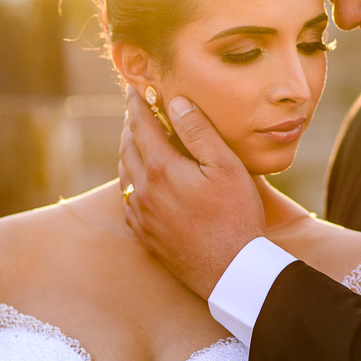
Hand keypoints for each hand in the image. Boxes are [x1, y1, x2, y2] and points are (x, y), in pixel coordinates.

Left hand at [118, 85, 264, 297]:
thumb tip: (175, 102)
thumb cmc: (235, 217)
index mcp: (161, 169)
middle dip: (130, 125)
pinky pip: (128, 199)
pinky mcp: (145, 235)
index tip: (133, 88)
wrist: (230, 272)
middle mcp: (143, 191)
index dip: (135, 104)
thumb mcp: (226, 166)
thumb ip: (198, 131)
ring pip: (124, 174)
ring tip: (136, 139)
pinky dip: (130, 180)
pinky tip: (140, 179)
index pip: (140, 126)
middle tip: (135, 110)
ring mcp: (141, 215)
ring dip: (128, 152)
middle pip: (127, 148)